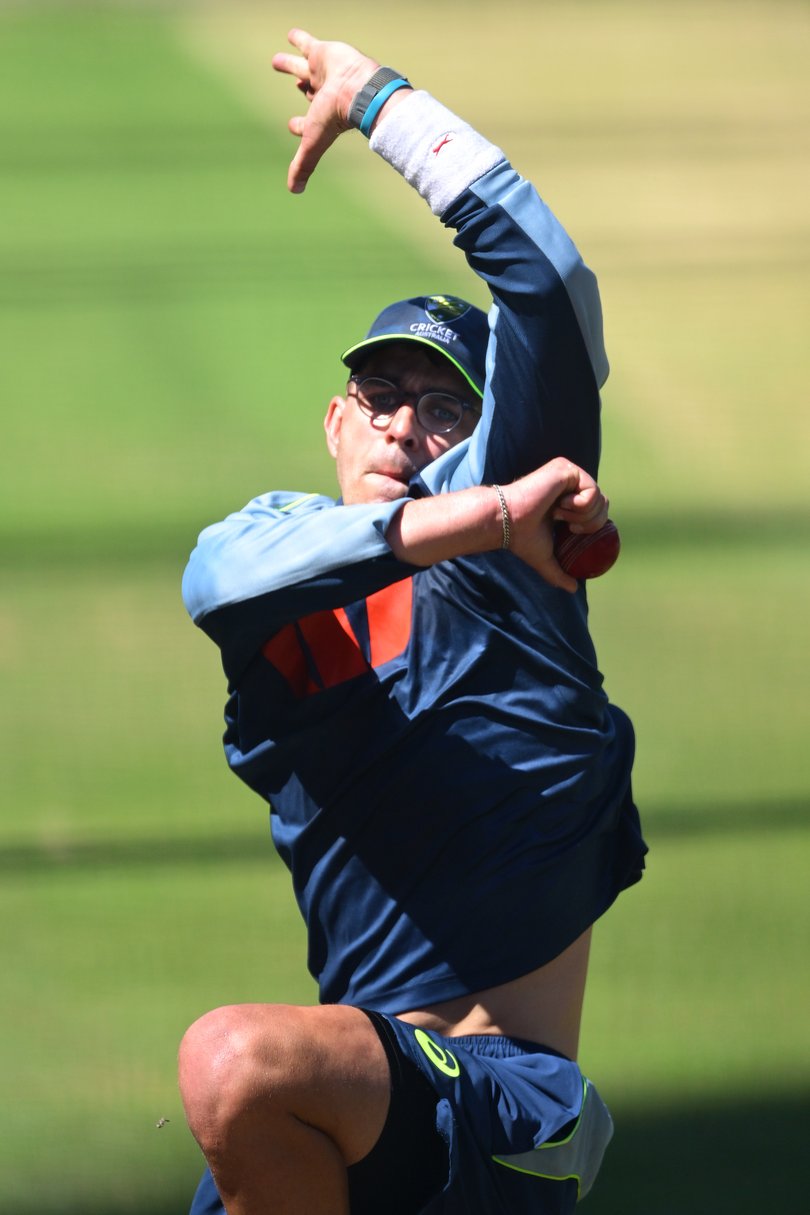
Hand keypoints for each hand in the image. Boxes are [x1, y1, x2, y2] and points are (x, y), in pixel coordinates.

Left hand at [272, 29, 379, 192]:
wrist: (357, 90)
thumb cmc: (336, 118)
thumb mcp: (313, 144)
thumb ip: (303, 166)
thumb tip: (294, 192)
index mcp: (321, 117)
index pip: (307, 124)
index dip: (299, 127)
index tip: (293, 127)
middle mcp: (322, 95)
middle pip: (307, 91)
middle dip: (299, 88)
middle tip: (295, 84)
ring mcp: (322, 74)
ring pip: (304, 68)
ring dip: (290, 65)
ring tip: (277, 61)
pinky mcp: (323, 54)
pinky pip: (308, 44)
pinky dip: (299, 39)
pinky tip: (290, 35)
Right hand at [503, 459, 608, 591]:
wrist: (508, 522)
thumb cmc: (522, 537)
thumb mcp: (545, 558)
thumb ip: (559, 572)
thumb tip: (572, 589)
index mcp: (566, 499)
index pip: (595, 509)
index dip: (592, 523)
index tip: (572, 531)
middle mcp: (569, 483)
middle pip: (603, 503)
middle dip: (591, 521)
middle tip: (568, 526)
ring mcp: (568, 473)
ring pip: (600, 498)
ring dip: (582, 514)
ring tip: (559, 514)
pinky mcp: (566, 468)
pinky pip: (592, 490)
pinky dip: (579, 505)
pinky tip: (559, 505)